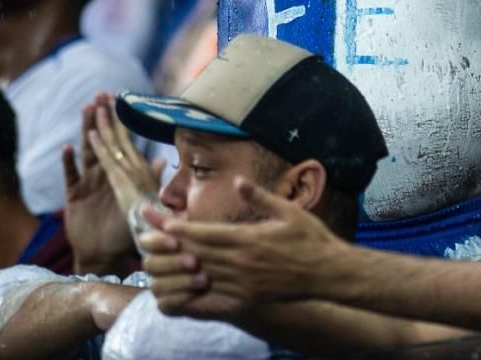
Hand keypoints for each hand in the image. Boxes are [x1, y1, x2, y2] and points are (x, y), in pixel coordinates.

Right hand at [62, 95, 159, 272]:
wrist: (104, 255)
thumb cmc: (125, 230)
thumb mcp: (139, 204)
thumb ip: (148, 180)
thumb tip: (160, 158)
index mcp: (120, 174)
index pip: (120, 142)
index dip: (118, 121)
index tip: (117, 99)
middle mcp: (103, 174)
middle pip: (102, 141)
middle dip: (101, 118)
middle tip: (100, 95)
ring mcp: (87, 182)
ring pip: (87, 152)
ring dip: (86, 131)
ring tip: (87, 110)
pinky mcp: (74, 195)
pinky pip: (70, 176)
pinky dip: (68, 163)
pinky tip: (68, 148)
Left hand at [145, 178, 341, 307]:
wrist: (329, 273)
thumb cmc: (310, 238)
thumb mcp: (288, 210)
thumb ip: (259, 197)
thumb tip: (238, 180)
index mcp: (250, 239)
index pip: (207, 234)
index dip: (182, 230)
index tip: (164, 224)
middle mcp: (243, 263)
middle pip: (198, 255)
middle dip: (173, 246)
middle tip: (150, 240)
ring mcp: (245, 285)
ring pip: (204, 276)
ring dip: (181, 269)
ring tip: (161, 262)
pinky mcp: (250, 300)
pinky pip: (217, 298)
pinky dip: (198, 294)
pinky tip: (185, 291)